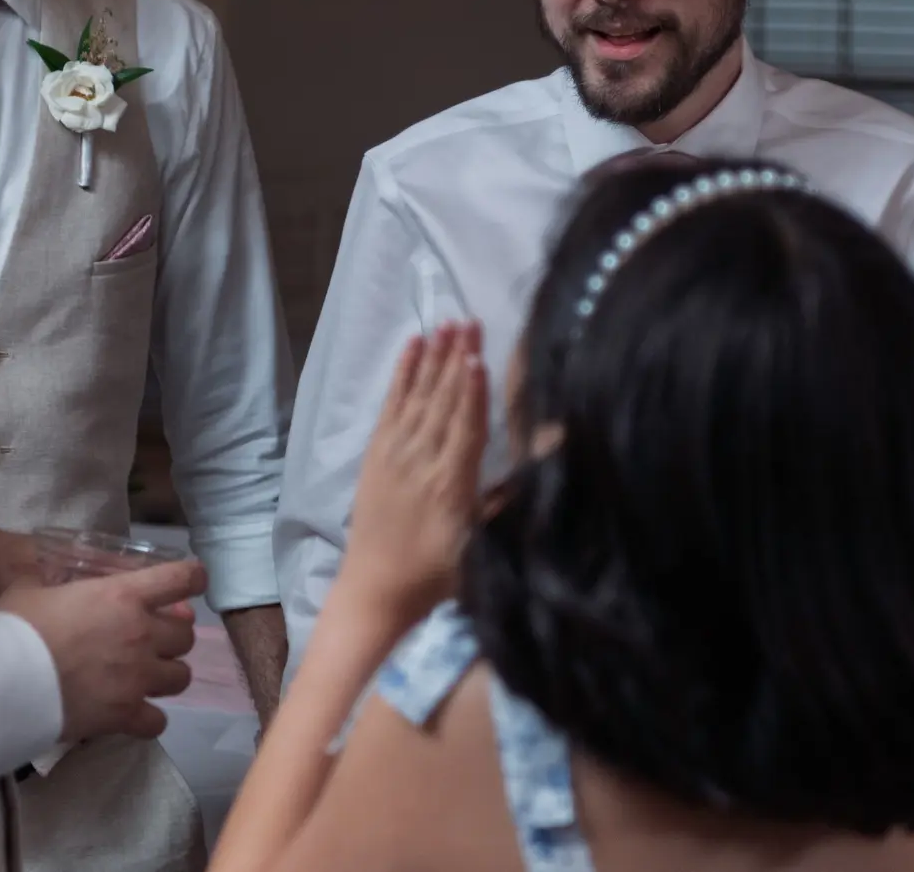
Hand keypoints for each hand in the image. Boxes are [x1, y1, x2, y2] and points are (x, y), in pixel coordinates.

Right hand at [0, 557, 205, 741]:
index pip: (181, 579)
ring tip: (146, 678)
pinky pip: (158, 721)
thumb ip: (46, 578)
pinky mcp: (125, 715)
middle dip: (173, 637)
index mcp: (124, 595)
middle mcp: (142, 634)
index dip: (192, 579)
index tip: (191, 583)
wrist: (1, 681)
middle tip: (152, 641)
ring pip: (181, 677)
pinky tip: (134, 716)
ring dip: (167, 675)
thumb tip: (37, 571)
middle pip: (186, 635)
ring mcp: (138, 677)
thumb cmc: (16, 626)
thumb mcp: (29, 587)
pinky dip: (150, 719)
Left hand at [339, 322, 486, 630]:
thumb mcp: (480, 550)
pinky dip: (402, 374)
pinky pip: (390, 406)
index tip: (480, 357)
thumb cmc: (439, 576)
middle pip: (441, 402)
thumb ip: (504, 506)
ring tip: (448, 323)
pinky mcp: (376, 455)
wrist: (376, 593)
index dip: (472, 393)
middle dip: (456, 359)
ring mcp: (394, 456)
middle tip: (470, 321)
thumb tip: (537, 469)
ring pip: (418, 397)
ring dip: (433, 358)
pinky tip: (412, 347)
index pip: (464, 430)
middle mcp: (419, 463)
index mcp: (449, 487)